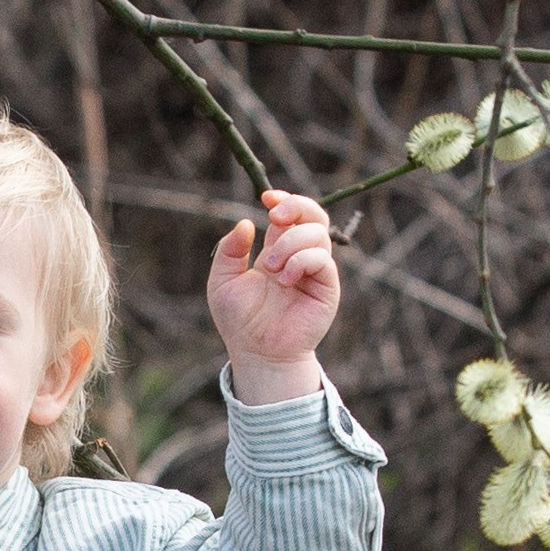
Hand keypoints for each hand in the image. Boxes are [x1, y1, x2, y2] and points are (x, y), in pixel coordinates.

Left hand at [207, 189, 340, 396]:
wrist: (257, 352)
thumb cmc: (240, 321)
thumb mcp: (222, 280)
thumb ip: (230, 250)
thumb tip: (246, 223)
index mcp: (278, 250)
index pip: (291, 214)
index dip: (284, 200)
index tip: (266, 198)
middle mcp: (300, 257)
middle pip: (314, 215)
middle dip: (296, 206)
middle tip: (275, 216)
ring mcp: (316, 272)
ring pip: (317, 234)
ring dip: (290, 242)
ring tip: (270, 267)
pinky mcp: (327, 288)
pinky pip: (323, 260)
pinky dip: (302, 261)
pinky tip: (284, 278)